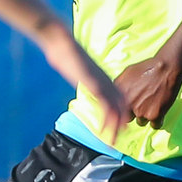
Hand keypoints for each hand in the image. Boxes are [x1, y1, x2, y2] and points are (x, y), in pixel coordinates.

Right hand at [37, 25, 132, 143]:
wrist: (61, 41)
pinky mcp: (94, 84)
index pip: (117, 98)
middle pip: (120, 105)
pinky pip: (105, 104)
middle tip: (120, 138)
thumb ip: (78, 72)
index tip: (119, 126)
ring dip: (115, 126)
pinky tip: (106, 129)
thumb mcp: (74, 66)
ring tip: (114, 140)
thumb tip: (75, 72)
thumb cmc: (63, 51)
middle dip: (121, 123)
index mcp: (102, 77)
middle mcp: (106, 81)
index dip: (120, 113)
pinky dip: (108, 118)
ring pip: (115, 108)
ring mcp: (101, 82)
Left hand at [114, 52, 181, 127]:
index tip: (128, 109)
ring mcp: (141, 111)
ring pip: (141, 122)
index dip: (123, 109)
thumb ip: (119, 86)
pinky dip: (158, 121)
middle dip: (133, 114)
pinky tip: (160, 112)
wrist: (165, 68)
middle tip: (142, 106)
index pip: (116, 111)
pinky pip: (155, 125)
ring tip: (152, 106)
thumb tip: (115, 94)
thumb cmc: (146, 68)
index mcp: (118, 96)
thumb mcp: (125, 75)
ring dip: (146, 117)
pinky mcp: (155, 114)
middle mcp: (127, 105)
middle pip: (127, 119)